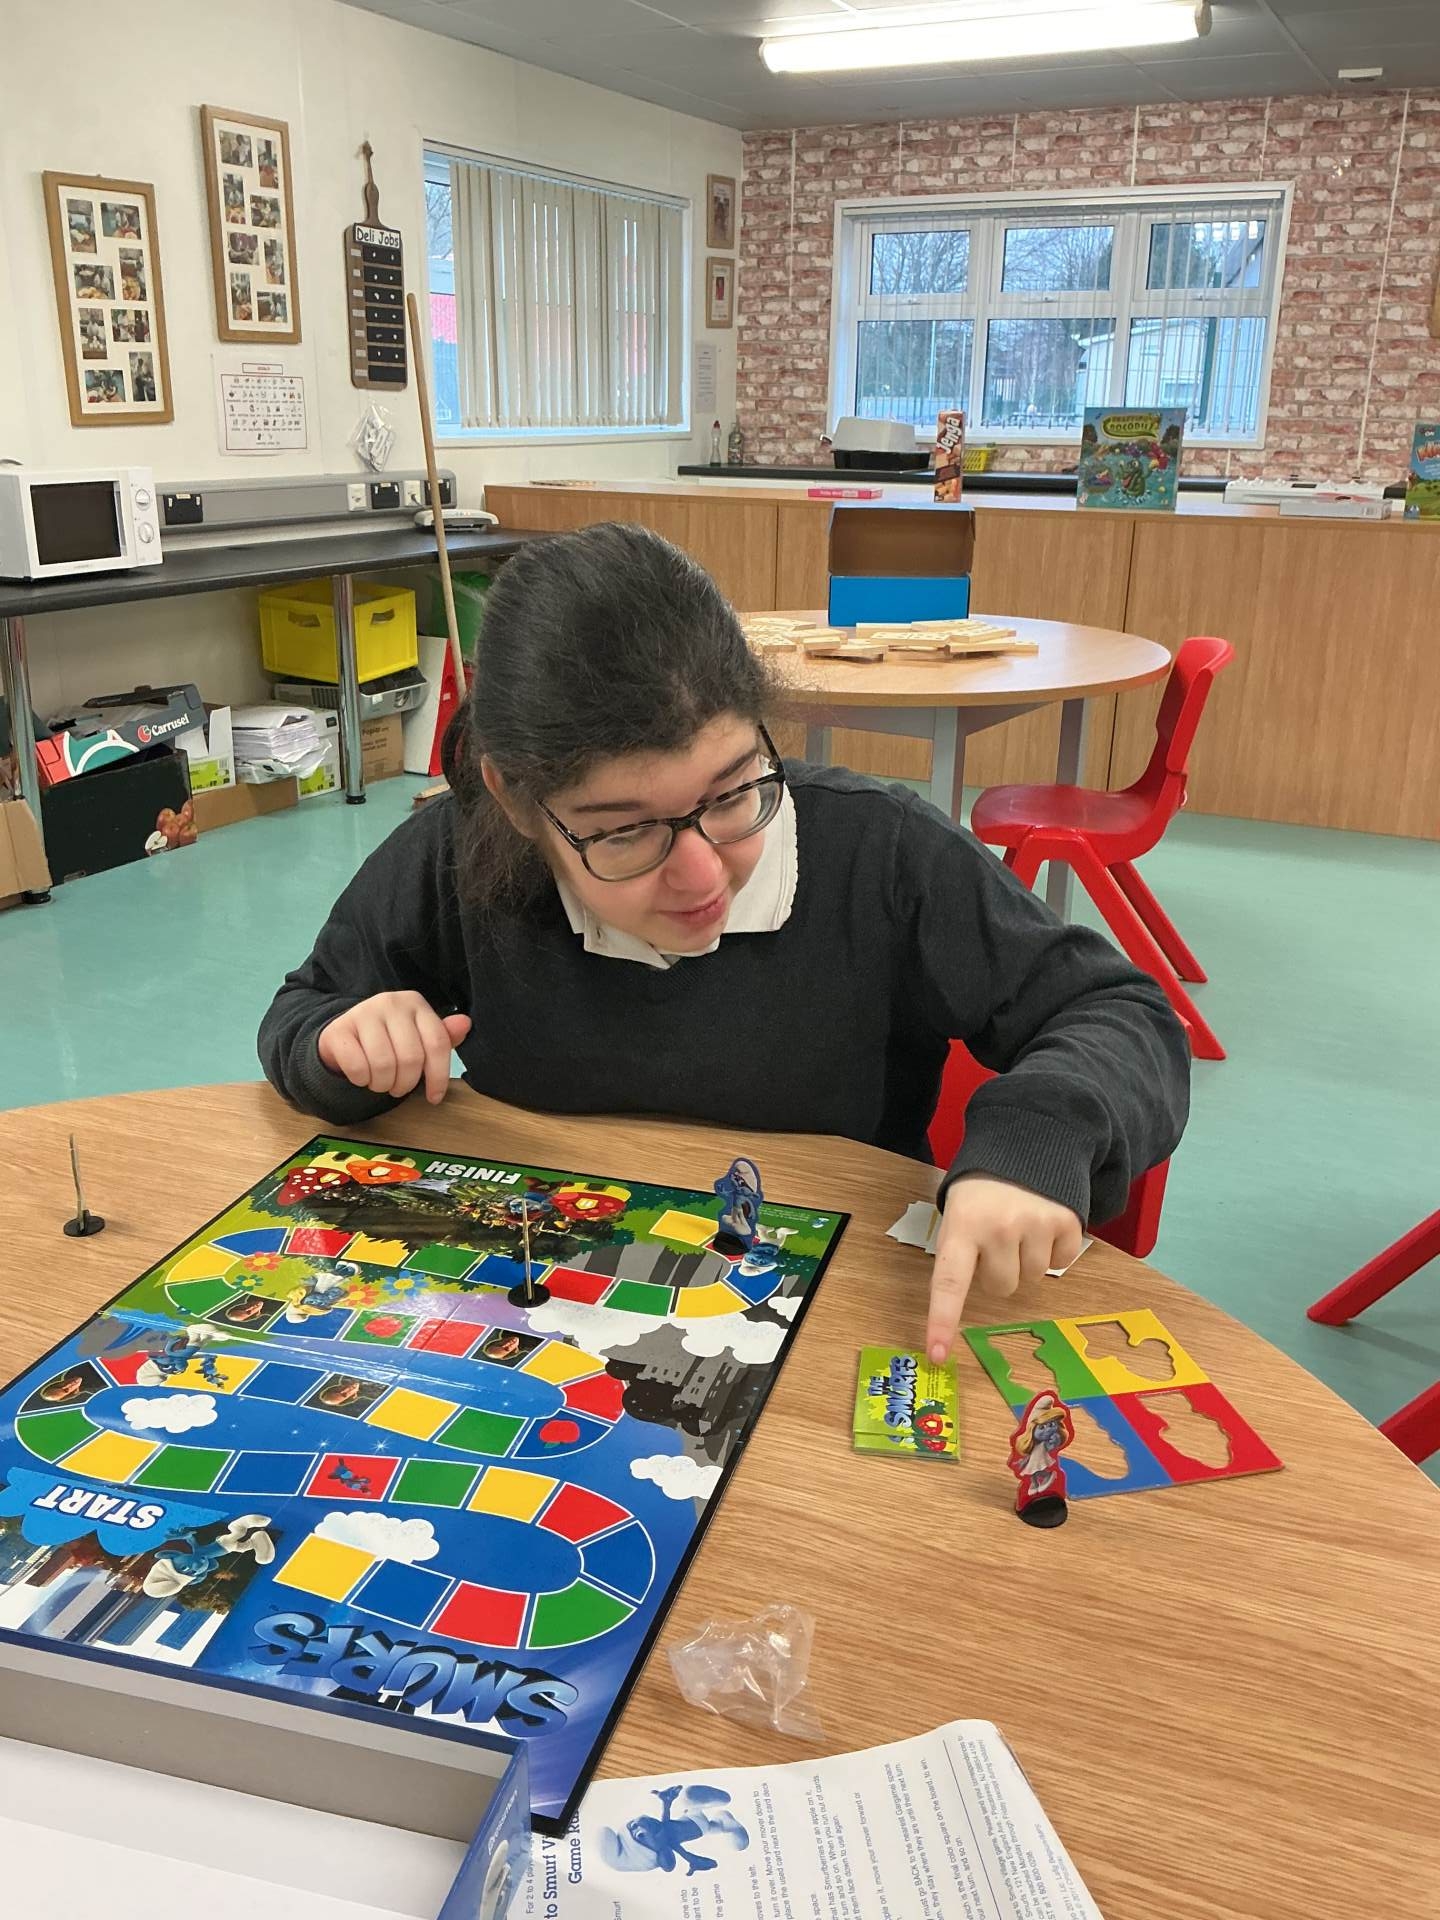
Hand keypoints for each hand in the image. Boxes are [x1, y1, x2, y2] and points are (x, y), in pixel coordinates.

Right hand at [318, 993, 471, 1104]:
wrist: (344, 1035)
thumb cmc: (389, 1039)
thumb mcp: (419, 1037)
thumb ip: (443, 1036)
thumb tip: (466, 1023)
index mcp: (415, 1003)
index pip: (437, 1043)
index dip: (439, 1076)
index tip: (435, 1098)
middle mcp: (391, 1002)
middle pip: (411, 1058)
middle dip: (406, 1083)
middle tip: (399, 1088)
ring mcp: (363, 1013)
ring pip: (384, 1064)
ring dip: (383, 1084)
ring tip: (381, 1082)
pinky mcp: (339, 1029)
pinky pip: (357, 1067)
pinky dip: (361, 1080)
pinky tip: (362, 1076)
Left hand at [926, 1175, 1082, 1361]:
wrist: (1025, 1144)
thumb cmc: (982, 1191)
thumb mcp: (960, 1214)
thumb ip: (961, 1255)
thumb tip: (961, 1308)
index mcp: (962, 1227)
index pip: (948, 1283)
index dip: (942, 1321)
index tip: (937, 1354)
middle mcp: (999, 1228)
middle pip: (1002, 1287)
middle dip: (999, 1272)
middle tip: (996, 1240)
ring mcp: (1036, 1225)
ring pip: (1032, 1278)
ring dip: (1027, 1260)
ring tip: (1020, 1226)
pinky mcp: (1068, 1222)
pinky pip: (1062, 1262)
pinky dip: (1054, 1249)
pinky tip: (1043, 1223)